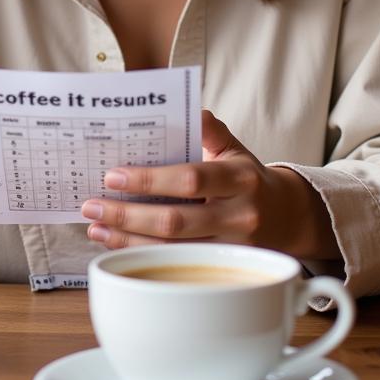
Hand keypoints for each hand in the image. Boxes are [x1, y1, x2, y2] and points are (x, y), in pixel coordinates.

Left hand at [81, 110, 337, 259]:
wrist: (287, 218)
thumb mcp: (235, 148)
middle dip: (128, 213)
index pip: (190, 178)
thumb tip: (188, 107)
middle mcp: (239, 216)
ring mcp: (232, 249)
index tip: (113, 175)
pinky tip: (116, 242)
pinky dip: (140, 253)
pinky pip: (174, 264)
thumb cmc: (248, 179)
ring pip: (171, 250)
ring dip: (127, 238)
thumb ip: (209, 129)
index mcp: (240, 179)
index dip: (150, 179)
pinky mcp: (222, 272)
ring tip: (96, 224)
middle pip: (176, 221)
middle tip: (92, 203)